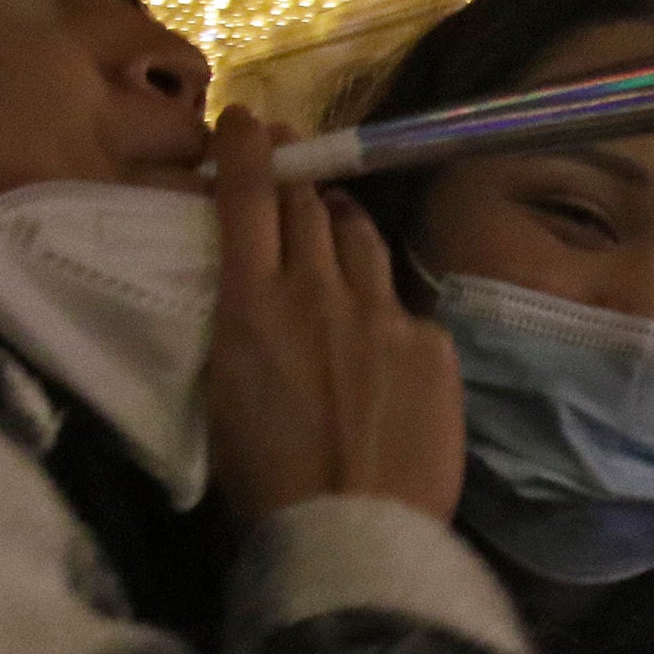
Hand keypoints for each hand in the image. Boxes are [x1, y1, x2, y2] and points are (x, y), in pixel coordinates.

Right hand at [207, 112, 466, 523]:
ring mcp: (381, 313)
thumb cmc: (267, 487)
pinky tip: (386, 343)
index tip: (247, 119)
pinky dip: (390, 314)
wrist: (352, 534)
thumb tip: (257, 309)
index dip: (246, 147)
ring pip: (362, 240)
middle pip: (310, 204)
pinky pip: (407, 309)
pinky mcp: (432, 344)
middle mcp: (317, 291)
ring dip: (345, 225)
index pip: (245, 196)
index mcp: (249, 304)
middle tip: (294, 160)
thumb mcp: (221, 400)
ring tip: (339, 224)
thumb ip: (242, 335)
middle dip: (299, 173)